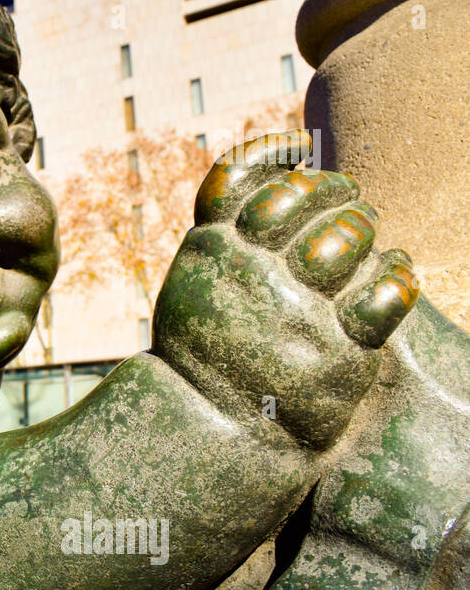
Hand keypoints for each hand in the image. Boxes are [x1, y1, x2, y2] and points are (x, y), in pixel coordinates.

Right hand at [152, 130, 417, 449]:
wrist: (212, 432)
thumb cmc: (207, 350)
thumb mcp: (191, 284)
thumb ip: (225, 232)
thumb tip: (275, 164)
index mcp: (210, 252)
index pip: (243, 176)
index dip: (277, 157)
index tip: (301, 161)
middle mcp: (249, 274)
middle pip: (306, 198)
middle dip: (335, 192)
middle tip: (349, 204)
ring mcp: (293, 311)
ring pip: (348, 236)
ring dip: (365, 228)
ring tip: (366, 238)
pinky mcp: (337, 350)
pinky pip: (387, 291)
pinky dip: (399, 275)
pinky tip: (397, 274)